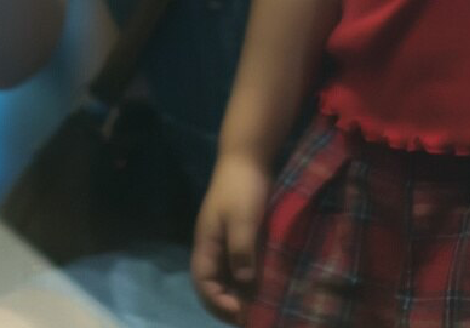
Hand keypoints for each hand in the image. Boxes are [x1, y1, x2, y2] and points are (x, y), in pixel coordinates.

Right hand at [191, 152, 271, 323]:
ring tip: (262, 304)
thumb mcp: (242, 220)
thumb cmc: (242, 188)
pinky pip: (240, 264)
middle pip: (214, 284)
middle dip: (230, 303)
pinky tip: (266, 283)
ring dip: (241, 293)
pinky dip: (249, 278)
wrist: (248, 157)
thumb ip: (241, 252)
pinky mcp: (240, 234)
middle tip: (254, 315)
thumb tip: (244, 285)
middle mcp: (213, 246)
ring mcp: (226, 240)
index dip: (219, 302)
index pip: (204, 284)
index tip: (242, 312)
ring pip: (228, 276)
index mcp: (206, 244)